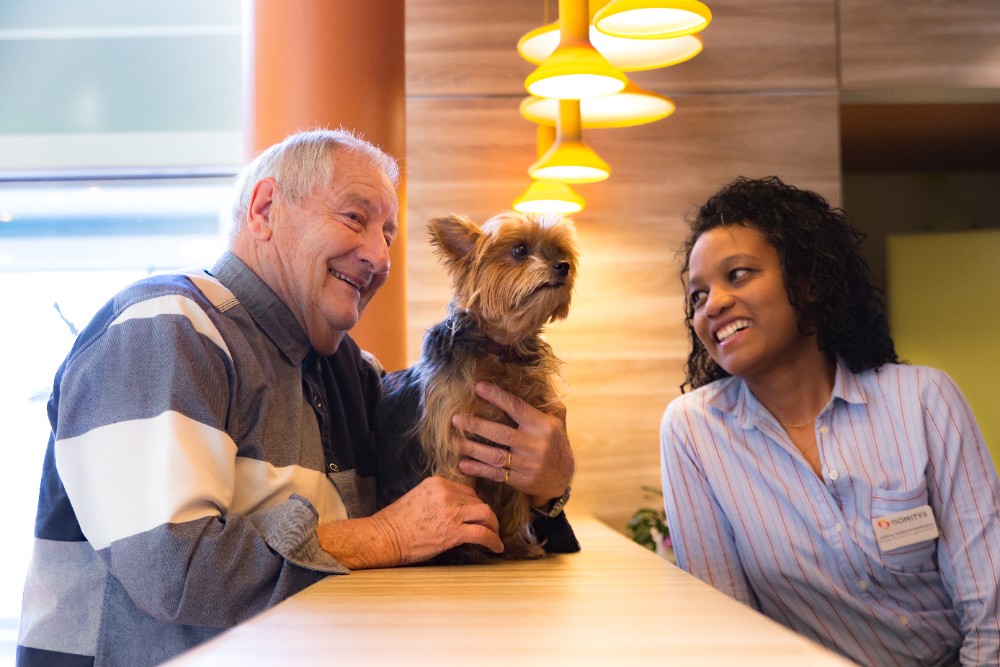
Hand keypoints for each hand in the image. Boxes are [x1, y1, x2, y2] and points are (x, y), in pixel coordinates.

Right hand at [318, 476, 502, 567]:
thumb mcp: (419, 497)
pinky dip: (493, 540)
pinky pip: (482, 533)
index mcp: (438, 483)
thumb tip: (456, 508)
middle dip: (485, 515)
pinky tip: (496, 547)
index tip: (476, 515)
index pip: (467, 491)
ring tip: (495, 535)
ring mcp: (451, 511)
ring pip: (486, 514)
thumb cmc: (397, 522)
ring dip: (493, 526)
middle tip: (488, 526)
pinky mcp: (454, 531)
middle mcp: (447, 493)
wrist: (385, 537)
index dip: (474, 504)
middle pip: (478, 501)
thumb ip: (438, 498)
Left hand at [451, 381, 573, 507]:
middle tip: (455, 419)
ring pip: (496, 456)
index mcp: (542, 426)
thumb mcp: (557, 421)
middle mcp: (534, 444)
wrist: (562, 478)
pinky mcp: (520, 480)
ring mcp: (527, 464)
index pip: (517, 408)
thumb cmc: (555, 443)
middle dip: (477, 425)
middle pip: (501, 433)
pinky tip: (463, 464)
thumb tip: (536, 379)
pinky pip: (496, 474)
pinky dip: (479, 469)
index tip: (478, 387)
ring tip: (454, 442)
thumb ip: (546, 404)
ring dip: (473, 449)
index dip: (497, 397)